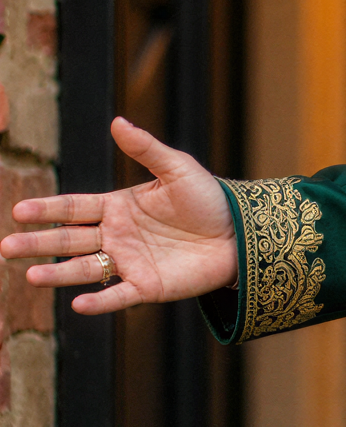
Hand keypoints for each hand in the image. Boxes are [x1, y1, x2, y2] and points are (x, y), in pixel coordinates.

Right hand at [0, 118, 235, 314]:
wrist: (241, 233)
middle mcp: (115, 236)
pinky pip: (118, 295)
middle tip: (7, 247)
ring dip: (58, 274)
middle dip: (38, 244)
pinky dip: (99, 301)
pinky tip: (77, 304)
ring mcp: (128, 262)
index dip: (47, 210)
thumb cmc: (208, 199)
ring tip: (31, 276)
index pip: (73, 208)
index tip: (19, 210)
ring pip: (85, 269)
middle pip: (68, 240)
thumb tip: (117, 122)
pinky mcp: (147, 286)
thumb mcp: (178, 169)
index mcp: (117, 207)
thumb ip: (146, 149)